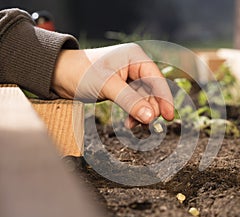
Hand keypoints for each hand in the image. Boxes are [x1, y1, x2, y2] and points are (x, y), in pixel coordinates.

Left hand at [52, 43, 173, 127]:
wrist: (59, 74)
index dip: (165, 98)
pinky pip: (133, 102)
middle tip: (148, 125)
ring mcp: (128, 78)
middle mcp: (134, 66)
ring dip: (141, 113)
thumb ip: (131, 101)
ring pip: (143, 99)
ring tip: (134, 125)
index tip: (169, 116)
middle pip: (152, 91)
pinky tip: (129, 123)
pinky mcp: (121, 88)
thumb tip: (152, 117)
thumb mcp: (108, 86)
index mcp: (135, 57)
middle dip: (150, 108)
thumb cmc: (81, 72)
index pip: (156, 79)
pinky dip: (133, 113)